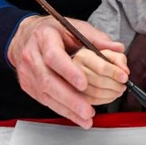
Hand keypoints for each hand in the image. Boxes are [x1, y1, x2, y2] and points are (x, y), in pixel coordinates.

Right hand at [6, 15, 124, 128]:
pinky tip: (77, 117)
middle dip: (69, 98)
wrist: (26, 35)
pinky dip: (63, 110)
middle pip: (48, 80)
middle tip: (87, 110)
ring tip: (86, 117)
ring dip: (67, 108)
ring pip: (46, 94)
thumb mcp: (74, 27)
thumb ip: (97, 38)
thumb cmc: (53, 31)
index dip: (68, 71)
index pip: (54, 56)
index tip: (84, 84)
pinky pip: (45, 100)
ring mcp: (28, 72)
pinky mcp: (28, 85)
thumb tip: (118, 48)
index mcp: (45, 37)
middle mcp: (32, 55)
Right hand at [71, 48, 128, 104]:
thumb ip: (119, 59)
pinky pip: (91, 101)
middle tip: (123, 86)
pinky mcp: (75, 95)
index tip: (125, 77)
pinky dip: (105, 100)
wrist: (86, 67)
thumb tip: (124, 71)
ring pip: (95, 92)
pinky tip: (111, 96)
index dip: (115, 73)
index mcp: (84, 56)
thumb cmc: (99, 60)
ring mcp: (72, 83)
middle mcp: (75, 69)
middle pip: (98, 80)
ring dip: (111, 94)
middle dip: (115, 85)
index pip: (101, 67)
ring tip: (119, 91)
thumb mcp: (110, 54)